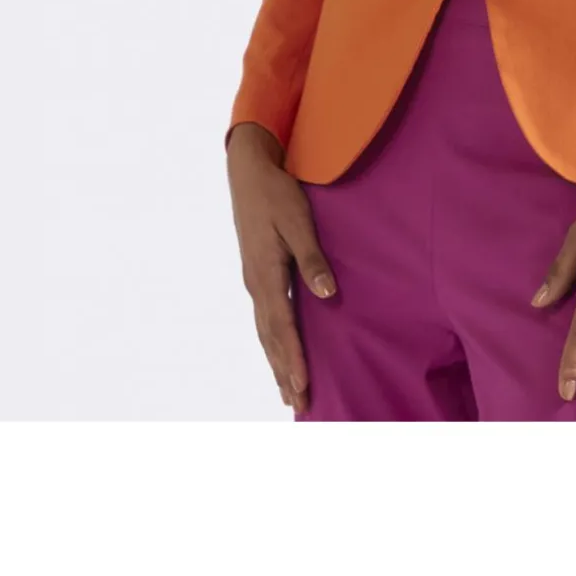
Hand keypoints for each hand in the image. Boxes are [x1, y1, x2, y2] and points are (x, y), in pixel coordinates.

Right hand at [227, 121, 337, 414]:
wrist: (248, 172)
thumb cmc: (277, 194)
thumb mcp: (298, 222)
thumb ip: (313, 259)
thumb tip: (327, 294)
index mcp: (266, 275)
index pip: (281, 327)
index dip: (293, 359)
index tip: (302, 386)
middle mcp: (256, 284)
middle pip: (270, 338)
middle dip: (284, 371)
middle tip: (298, 403)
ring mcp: (254, 280)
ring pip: (265, 331)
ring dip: (277, 361)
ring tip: (287, 391)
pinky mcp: (257, 273)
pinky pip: (265, 317)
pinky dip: (273, 341)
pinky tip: (279, 349)